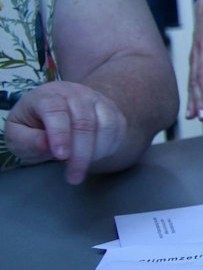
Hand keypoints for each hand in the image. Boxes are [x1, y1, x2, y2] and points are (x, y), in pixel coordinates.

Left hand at [6, 81, 129, 183]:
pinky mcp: (112, 110)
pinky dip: (107, 148)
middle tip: (73, 177)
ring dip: (95, 152)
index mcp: (47, 95)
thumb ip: (26, 140)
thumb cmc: (34, 126)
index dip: (59, 134)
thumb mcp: (17, 134)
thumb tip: (44, 144)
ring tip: (80, 169)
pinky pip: (117, 130)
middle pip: (84, 122)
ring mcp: (97, 100)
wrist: (58, 114)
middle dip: (80, 153)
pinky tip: (92, 158)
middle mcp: (75, 93)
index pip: (55, 110)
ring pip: (105, 125)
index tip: (60, 156)